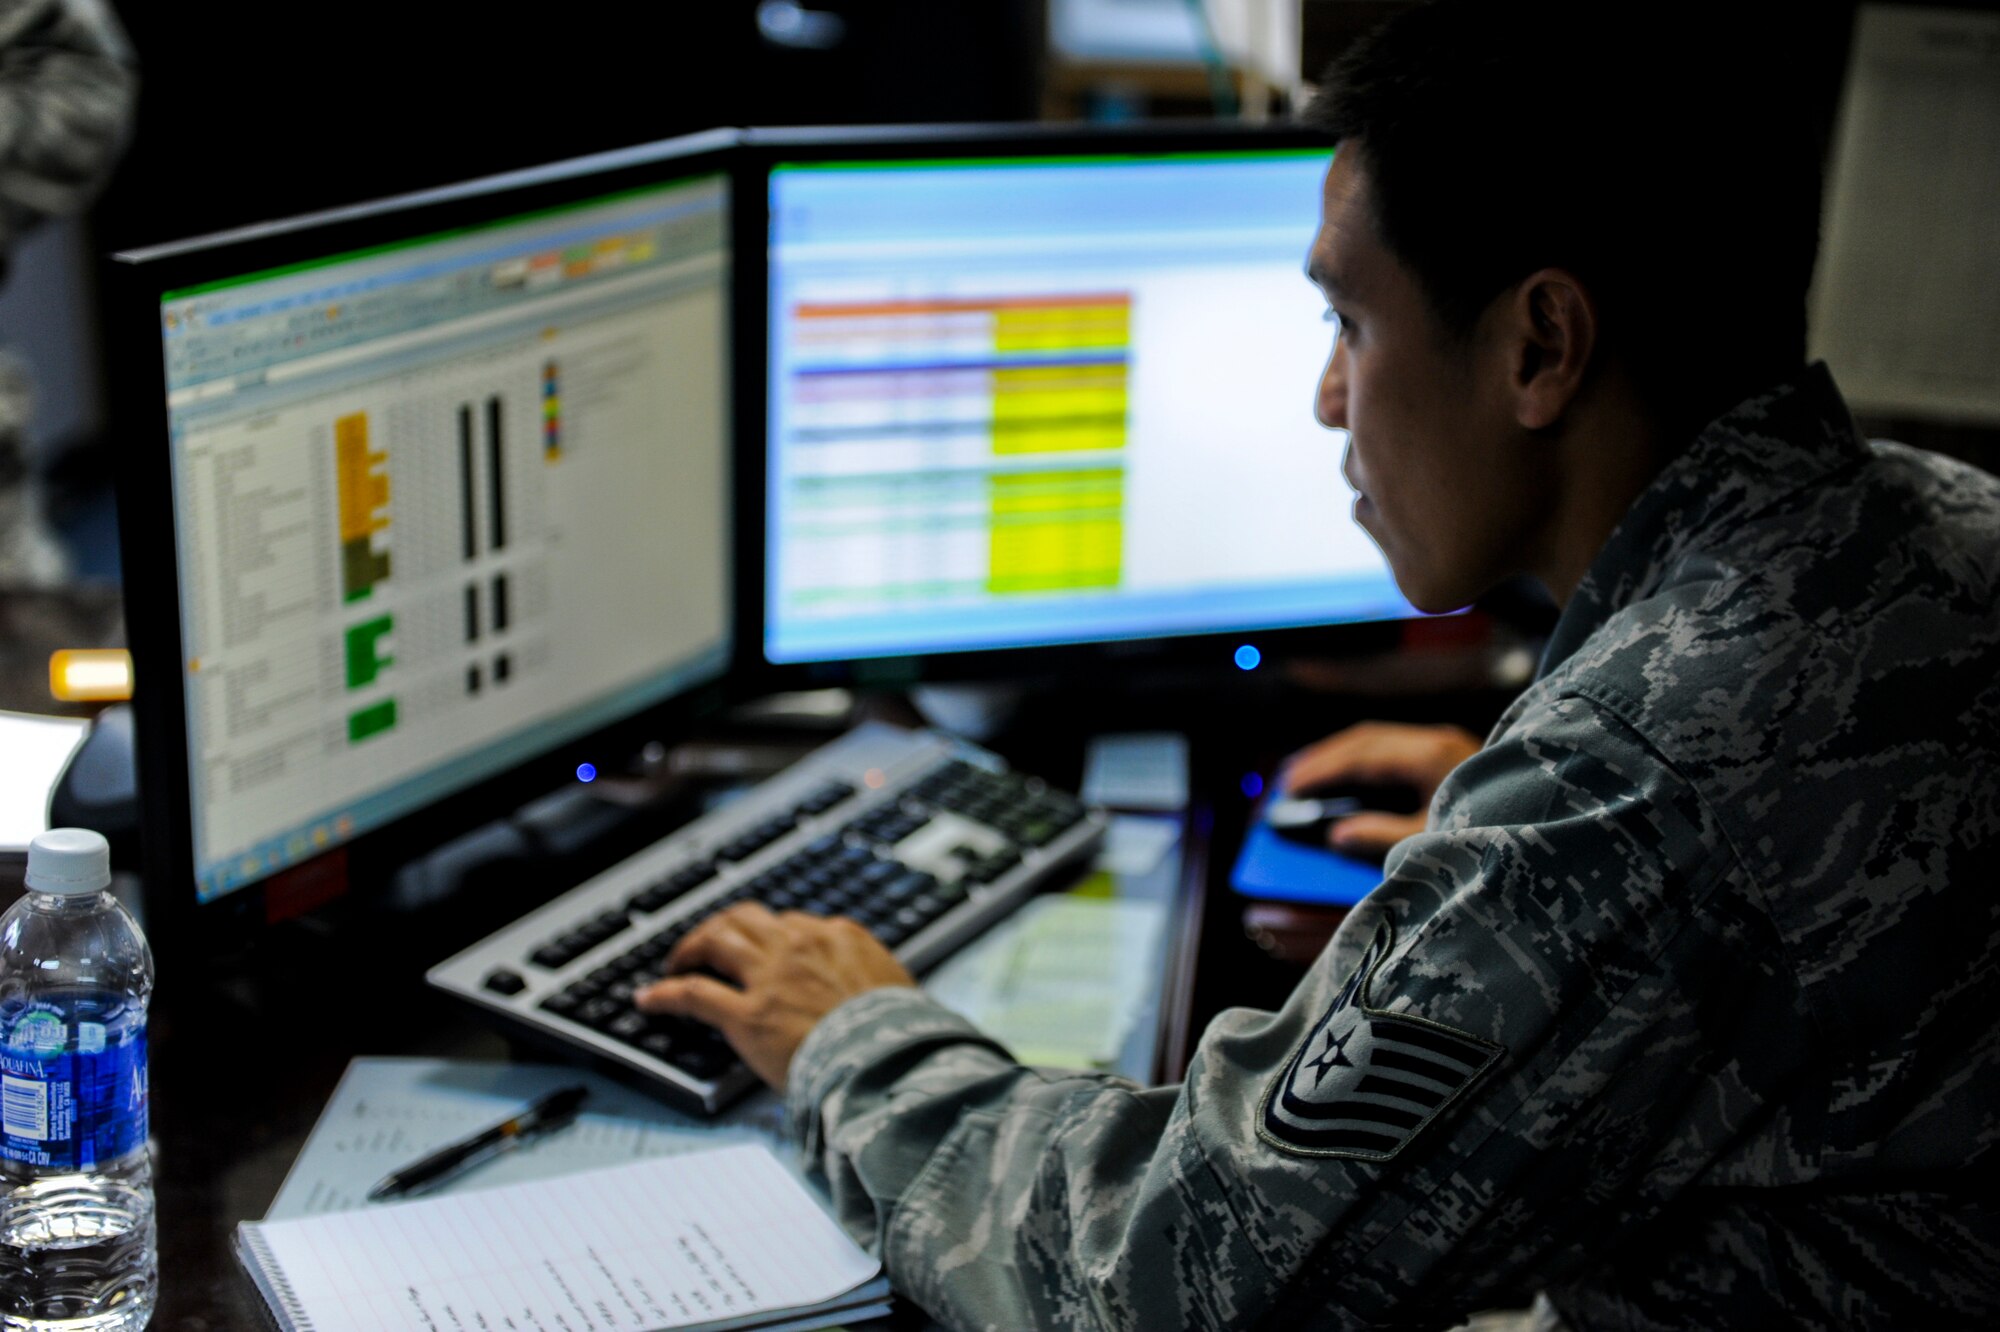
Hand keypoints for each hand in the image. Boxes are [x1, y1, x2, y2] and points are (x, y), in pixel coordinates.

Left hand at [633, 902, 915, 1091]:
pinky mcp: (745, 1014)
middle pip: (746, 918)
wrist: (889, 1058)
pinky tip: (649, 999)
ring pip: (716, 941)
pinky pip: (693, 994)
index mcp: (839, 935)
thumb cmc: (900, 1034)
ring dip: (691, 947)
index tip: (763, 948)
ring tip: (677, 961)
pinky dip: (665, 994)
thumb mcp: (897, 988)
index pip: (793, 923)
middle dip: (724, 926)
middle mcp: (798, 945)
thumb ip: (872, 977)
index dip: (771, 935)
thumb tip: (875, 988)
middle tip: (710, 943)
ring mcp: (769, 977)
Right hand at [1280, 721, 1480, 856]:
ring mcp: (1448, 746)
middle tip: (1289, 780)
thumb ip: (1380, 837)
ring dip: (1342, 756)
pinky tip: (1350, 779)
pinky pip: (1397, 749)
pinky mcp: (1454, 757)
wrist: (1554, 830)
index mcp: (1431, 756)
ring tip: (1309, 777)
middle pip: (1366, 739)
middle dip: (1325, 758)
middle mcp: (1438, 741)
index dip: (1321, 770)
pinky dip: (1366, 762)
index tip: (1291, 787)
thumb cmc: (1494, 837)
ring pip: (1381, 740)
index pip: (1362, 755)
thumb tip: (1337, 834)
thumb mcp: (1430, 844)